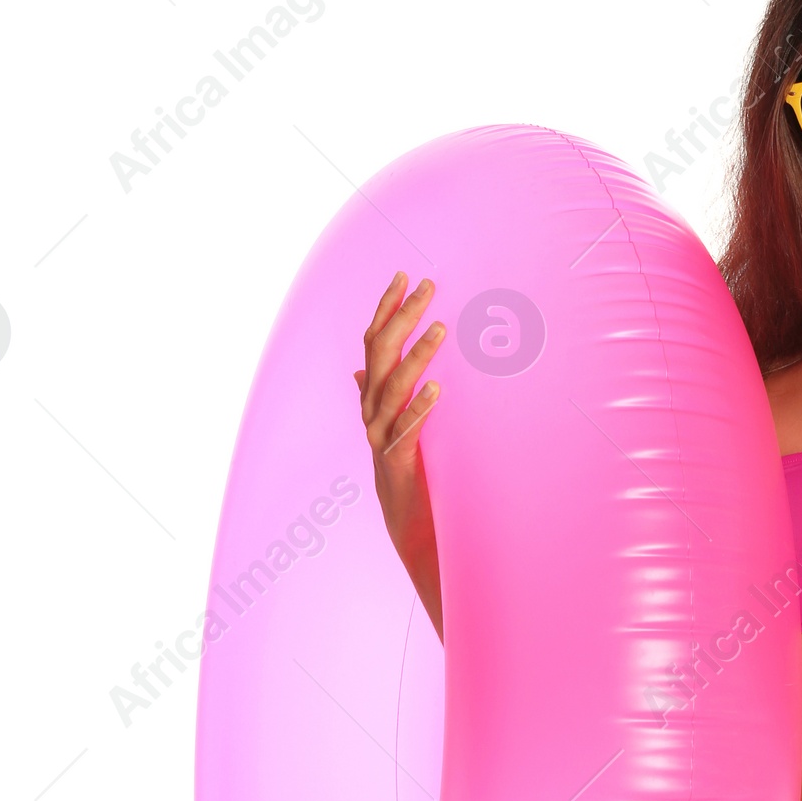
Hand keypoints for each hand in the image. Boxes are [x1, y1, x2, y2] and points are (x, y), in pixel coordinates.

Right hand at [355, 271, 444, 637]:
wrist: (406, 525)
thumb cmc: (406, 469)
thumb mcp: (393, 425)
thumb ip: (377, 394)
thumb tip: (359, 367)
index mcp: (371, 396)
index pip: (373, 340)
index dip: (385, 308)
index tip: (404, 275)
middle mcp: (370, 411)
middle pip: (380, 353)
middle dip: (403, 317)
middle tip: (429, 286)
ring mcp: (380, 437)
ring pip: (392, 387)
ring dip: (417, 356)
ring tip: (441, 328)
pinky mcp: (397, 462)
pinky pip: (406, 431)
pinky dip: (421, 408)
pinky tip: (440, 389)